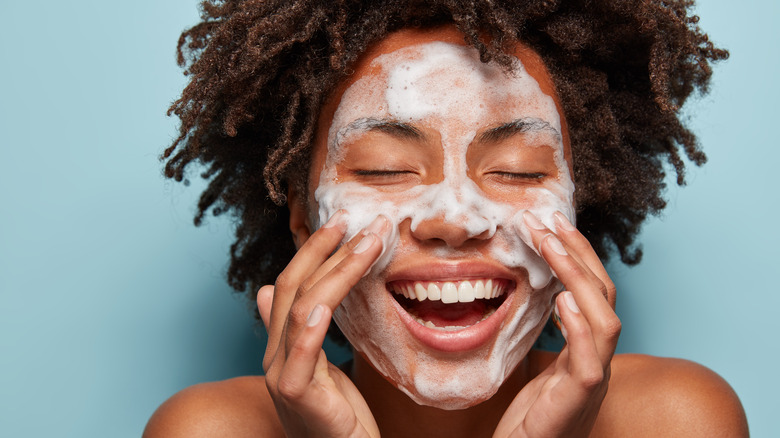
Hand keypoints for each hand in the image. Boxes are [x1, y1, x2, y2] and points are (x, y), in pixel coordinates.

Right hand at [258, 211, 388, 437]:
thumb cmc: (337, 419)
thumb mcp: (319, 367)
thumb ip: (299, 331)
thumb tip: (264, 290)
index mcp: (281, 345)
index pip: (291, 284)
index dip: (314, 250)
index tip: (343, 222)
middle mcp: (276, 355)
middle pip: (293, 288)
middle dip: (326, 249)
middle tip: (357, 219)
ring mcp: (282, 375)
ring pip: (302, 310)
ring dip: (337, 271)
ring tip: (367, 244)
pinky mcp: (297, 398)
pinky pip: (301, 356)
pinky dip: (311, 328)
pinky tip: (325, 304)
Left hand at [493, 211, 619, 437]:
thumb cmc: (530, 419)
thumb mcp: (540, 368)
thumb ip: (549, 336)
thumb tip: (540, 294)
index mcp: (587, 350)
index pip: (594, 292)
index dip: (578, 255)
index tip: (552, 224)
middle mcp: (597, 360)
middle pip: (605, 297)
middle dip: (578, 254)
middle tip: (548, 221)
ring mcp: (591, 382)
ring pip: (605, 323)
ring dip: (578, 279)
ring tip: (552, 247)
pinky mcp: (577, 402)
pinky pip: (589, 362)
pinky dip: (579, 328)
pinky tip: (563, 301)